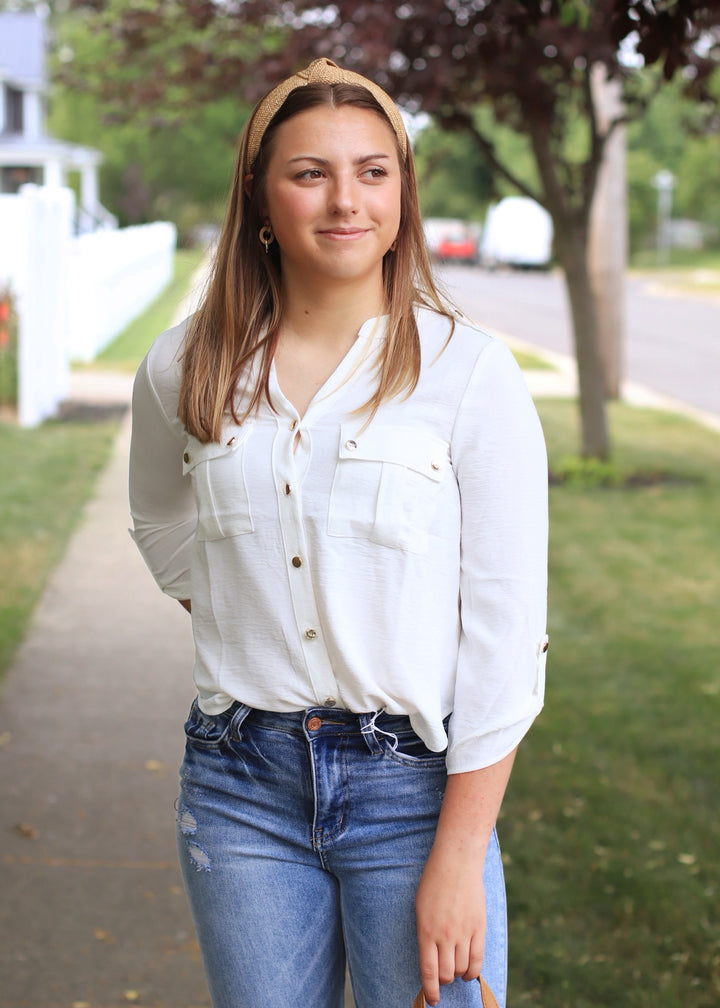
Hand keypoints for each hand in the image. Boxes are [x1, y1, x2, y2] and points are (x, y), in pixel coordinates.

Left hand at [415, 840, 486, 1006]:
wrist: (456, 861)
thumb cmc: (434, 882)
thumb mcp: (421, 908)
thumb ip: (426, 934)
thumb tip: (430, 958)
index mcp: (426, 931)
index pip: (429, 972)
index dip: (430, 990)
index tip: (432, 999)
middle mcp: (445, 935)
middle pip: (446, 974)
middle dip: (443, 980)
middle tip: (442, 977)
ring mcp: (463, 932)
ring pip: (462, 968)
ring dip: (457, 973)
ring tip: (454, 969)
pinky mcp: (478, 928)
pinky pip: (477, 959)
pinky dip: (472, 971)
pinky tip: (468, 972)